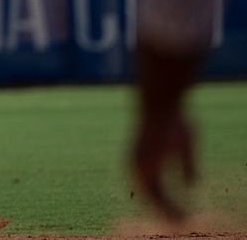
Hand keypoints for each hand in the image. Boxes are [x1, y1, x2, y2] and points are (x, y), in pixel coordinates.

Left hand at [133, 106, 195, 221]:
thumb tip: (192, 185)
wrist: (160, 104)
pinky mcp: (142, 165)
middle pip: (151, 196)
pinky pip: (153, 193)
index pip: (154, 189)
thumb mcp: (184, 145)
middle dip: (166, 211)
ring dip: (167, 212)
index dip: (167, 202)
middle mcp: (135, 165)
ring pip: (151, 198)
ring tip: (182, 223)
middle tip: (181, 223)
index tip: (181, 213)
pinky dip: (165, 205)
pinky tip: (178, 213)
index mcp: (142, 161)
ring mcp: (137, 165)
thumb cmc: (173, 120)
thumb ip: (186, 165)